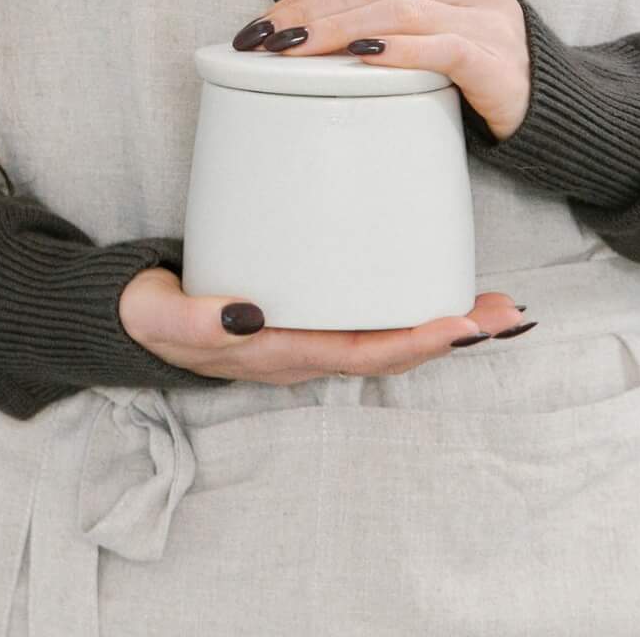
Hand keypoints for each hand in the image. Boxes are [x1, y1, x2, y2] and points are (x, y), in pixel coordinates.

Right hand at [118, 265, 528, 384]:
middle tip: (508, 313)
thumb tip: (250, 315)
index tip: (462, 327)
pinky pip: (369, 314)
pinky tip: (438, 285)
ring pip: (388, 336)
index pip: (362, 353)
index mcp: (280, 353)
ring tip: (497, 306)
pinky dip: (411, 304)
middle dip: (451, 335)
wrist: (132, 319)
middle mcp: (305, 350)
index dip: (415, 342)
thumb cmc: (152, 315)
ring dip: (444, 324)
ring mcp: (309, 333)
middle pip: (393, 351)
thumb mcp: (164, 317)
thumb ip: (199, 320)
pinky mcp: (307, 308)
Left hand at [236, 0, 531, 143]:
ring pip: (401, 10)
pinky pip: (442, 47)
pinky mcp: (497, 57)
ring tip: (298, 51)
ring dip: (341, 30)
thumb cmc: (472, 64)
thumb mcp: (418, 27)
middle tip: (267, 41)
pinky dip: (399, 51)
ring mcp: (488, 15)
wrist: (545, 104)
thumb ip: (364, 7)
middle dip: (313, 12)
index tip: (261, 24)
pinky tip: (364, 58)